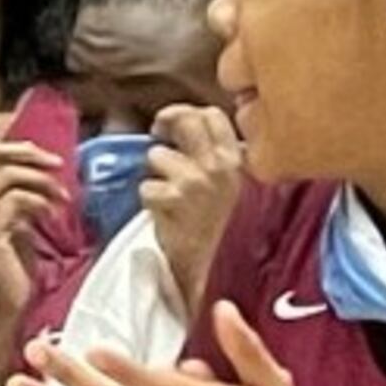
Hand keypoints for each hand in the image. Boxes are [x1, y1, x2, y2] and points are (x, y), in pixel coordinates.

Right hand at [0, 139, 67, 337]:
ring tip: (61, 200)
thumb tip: (40, 177)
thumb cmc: (8, 274)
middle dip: (29, 155)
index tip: (47, 161)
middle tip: (58, 167)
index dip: (18, 150)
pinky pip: (16, 201)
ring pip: (8, 176)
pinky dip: (40, 203)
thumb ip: (17, 202)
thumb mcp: (14, 227)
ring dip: (42, 183)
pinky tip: (52, 216)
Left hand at [140, 103, 244, 312]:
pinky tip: (165, 216)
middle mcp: (220, 166)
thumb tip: (186, 128)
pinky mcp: (174, 199)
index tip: (171, 124)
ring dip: (155, 175)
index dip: (186, 113)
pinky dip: (149, 202)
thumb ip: (216, 158)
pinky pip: (147, 187)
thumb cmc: (220, 231)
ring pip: (158, 156)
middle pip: (186, 121)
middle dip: (165, 124)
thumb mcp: (231, 188)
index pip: (212, 115)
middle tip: (158, 137)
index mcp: (238, 161)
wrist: (215, 272)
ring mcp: (197, 181)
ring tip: (169, 198)